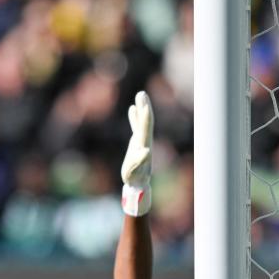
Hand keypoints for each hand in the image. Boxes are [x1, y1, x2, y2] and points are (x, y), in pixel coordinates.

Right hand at [120, 91, 152, 216]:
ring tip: (140, 95)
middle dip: (145, 107)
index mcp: (144, 146)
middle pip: (146, 122)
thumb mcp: (136, 171)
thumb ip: (140, 161)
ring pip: (141, 122)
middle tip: (142, 94)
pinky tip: (132, 108)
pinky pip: (136, 127)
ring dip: (141, 108)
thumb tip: (146, 151)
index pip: (146, 128)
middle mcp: (144, 141)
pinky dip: (134, 117)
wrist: (138, 184)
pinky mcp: (136, 143)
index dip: (145, 117)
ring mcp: (141, 141)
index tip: (145, 105)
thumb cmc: (136, 180)